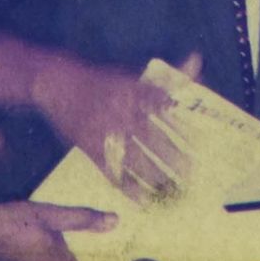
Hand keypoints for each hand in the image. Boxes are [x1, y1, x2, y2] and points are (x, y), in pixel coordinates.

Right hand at [41, 54, 202, 201]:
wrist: (58, 85)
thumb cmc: (102, 80)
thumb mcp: (134, 73)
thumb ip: (168, 76)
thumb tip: (197, 60)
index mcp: (135, 93)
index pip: (165, 113)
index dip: (183, 129)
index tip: (201, 144)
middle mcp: (123, 114)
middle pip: (154, 140)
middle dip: (175, 159)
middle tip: (193, 175)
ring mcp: (107, 134)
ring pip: (137, 160)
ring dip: (157, 177)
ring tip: (176, 191)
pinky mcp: (93, 150)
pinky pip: (113, 172)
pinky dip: (129, 188)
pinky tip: (144, 200)